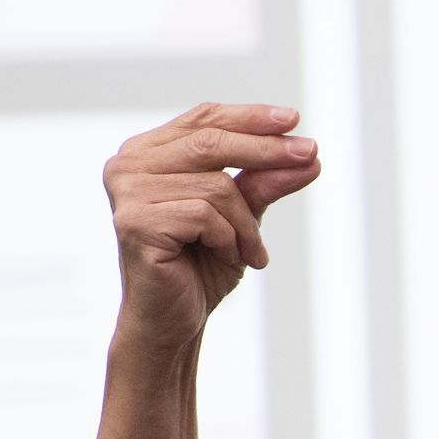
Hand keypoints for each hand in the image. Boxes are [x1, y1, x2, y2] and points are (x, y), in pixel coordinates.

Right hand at [102, 102, 320, 351]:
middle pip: (211, 142)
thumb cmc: (201, 267)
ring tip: (250, 252)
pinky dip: (230, 239)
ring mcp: (127, 192)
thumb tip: (309, 156)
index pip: (203, 119)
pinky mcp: (135, 222)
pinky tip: (228, 258)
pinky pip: (206, 216)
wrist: (174, 322)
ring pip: (216, 186)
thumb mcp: (242, 217)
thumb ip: (265, 183)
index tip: (295, 120)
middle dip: (267, 150)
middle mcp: (129, 165)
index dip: (250, 117)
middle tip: (311, 157)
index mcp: (147, 153)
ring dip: (247, 224)